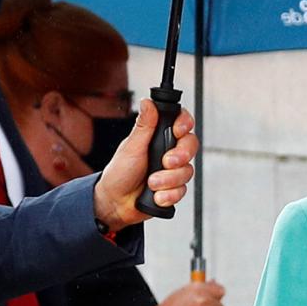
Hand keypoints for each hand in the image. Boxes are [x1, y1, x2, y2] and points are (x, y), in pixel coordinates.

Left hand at [92, 99, 199, 232]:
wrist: (116, 203)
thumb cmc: (119, 173)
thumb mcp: (131, 147)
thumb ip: (144, 126)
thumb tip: (148, 102)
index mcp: (157, 136)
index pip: (181, 122)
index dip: (184, 124)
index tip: (177, 131)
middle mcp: (168, 151)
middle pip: (191, 145)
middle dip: (180, 156)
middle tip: (165, 162)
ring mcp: (172, 171)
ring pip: (187, 171)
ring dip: (169, 180)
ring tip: (151, 184)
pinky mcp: (174, 188)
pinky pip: (182, 190)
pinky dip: (169, 194)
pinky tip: (156, 196)